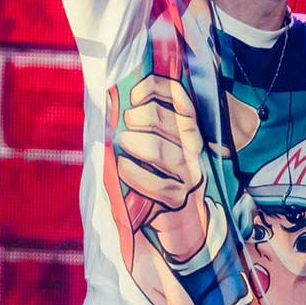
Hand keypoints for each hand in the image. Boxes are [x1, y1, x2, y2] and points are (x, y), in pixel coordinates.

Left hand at [115, 74, 209, 260]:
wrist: (179, 216)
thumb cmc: (158, 171)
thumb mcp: (157, 141)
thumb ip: (143, 122)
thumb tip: (110, 102)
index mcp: (190, 126)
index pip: (178, 96)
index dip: (155, 88)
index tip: (133, 95)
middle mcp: (194, 147)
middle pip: (169, 121)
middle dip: (143, 117)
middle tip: (127, 123)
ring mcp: (189, 173)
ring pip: (164, 151)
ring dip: (138, 143)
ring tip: (124, 142)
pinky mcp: (178, 197)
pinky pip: (156, 183)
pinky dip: (134, 173)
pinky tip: (122, 166)